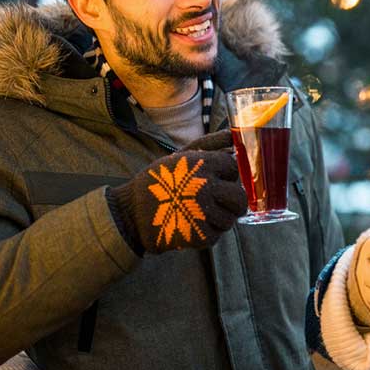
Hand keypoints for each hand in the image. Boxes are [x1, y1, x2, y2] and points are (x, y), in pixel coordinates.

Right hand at [106, 130, 245, 254]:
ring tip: (200, 214)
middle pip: (239, 197)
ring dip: (220, 218)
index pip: (233, 168)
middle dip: (232, 201)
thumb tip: (233, 134)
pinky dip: (208, 233)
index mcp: (202, 164)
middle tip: (218, 202)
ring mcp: (203, 212)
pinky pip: (218, 234)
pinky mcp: (200, 235)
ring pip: (231, 217)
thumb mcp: (181, 156)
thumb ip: (210, 144)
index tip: (214, 179)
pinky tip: (193, 225)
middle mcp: (204, 186)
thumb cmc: (159, 181)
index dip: (225, 174)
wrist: (130, 214)